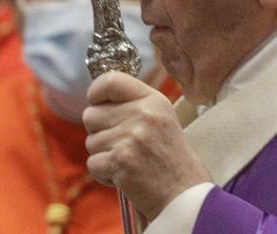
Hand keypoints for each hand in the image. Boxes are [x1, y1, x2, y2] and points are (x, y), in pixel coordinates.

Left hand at [83, 71, 209, 219]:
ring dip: (104, 155)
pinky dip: (104, 174)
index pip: (110, 80)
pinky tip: (124, 176)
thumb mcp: (162, 119)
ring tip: (129, 162)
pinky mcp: (121, 161)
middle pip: (91, 114)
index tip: (97, 103)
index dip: (96, 92)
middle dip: (99, 132)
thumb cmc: (172, 159)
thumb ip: (133, 104)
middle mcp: (142, 115)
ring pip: (91, 141)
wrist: (185, 196)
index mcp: (153, 100)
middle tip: (122, 145)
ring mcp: (131, 138)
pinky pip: (92, 163)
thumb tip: (97, 100)